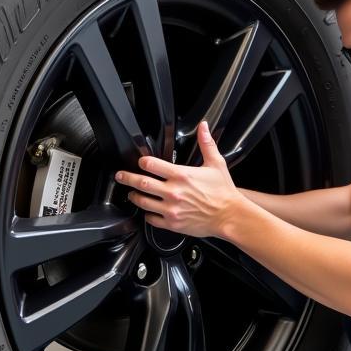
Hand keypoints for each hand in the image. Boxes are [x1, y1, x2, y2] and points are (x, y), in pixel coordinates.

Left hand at [115, 122, 242, 237]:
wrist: (230, 216)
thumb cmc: (224, 192)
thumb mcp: (216, 163)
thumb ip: (206, 143)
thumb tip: (203, 127)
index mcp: (181, 175)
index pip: (151, 164)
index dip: (142, 161)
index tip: (140, 161)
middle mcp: (173, 192)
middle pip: (141, 183)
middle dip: (126, 178)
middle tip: (120, 176)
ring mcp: (171, 209)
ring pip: (142, 201)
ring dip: (134, 196)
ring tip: (132, 194)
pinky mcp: (172, 223)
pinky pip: (152, 219)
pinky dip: (147, 215)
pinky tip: (148, 211)